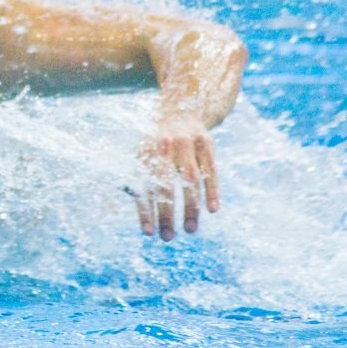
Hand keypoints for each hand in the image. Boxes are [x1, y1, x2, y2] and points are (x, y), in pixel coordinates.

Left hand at [127, 109, 219, 240]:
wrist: (180, 108)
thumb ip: (136, 180)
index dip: (145, 210)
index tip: (148, 234)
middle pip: (165, 184)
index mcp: (144, 150)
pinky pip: (210, 170)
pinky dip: (212, 190)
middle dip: (166, 213)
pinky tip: (212, 210)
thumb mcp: (142, 154)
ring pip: (190, 179)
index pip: (143, 184)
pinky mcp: (206, 143)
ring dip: (190, 207)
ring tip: (190, 230)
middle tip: (168, 238)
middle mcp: (163, 145)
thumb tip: (134, 211)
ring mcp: (186, 142)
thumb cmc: (157, 143)